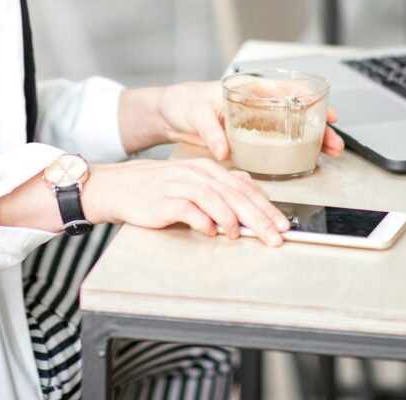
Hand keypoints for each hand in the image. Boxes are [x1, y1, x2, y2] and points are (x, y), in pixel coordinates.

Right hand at [84, 158, 290, 245]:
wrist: (122, 187)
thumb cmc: (161, 189)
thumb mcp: (194, 183)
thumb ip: (221, 188)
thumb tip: (251, 197)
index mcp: (209, 170)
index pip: (245, 188)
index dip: (266, 207)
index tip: (283, 225)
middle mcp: (197, 173)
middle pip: (234, 194)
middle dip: (258, 217)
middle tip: (274, 236)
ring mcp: (180, 184)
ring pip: (213, 197)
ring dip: (230, 217)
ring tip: (240, 234)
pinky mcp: (164, 199)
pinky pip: (187, 208)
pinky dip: (201, 220)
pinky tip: (210, 231)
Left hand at [118, 81, 346, 160]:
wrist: (169, 114)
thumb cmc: (182, 102)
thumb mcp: (195, 113)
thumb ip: (211, 131)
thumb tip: (223, 150)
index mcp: (248, 89)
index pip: (286, 89)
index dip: (310, 98)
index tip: (326, 112)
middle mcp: (256, 103)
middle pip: (296, 111)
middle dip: (319, 126)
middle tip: (335, 143)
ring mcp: (255, 120)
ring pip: (292, 127)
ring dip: (312, 139)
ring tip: (330, 153)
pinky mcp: (249, 137)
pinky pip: (278, 141)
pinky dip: (295, 148)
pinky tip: (308, 158)